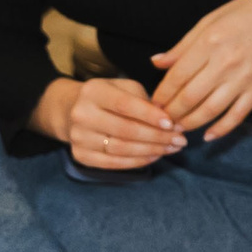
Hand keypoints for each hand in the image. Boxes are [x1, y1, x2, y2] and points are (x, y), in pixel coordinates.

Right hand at [32, 74, 183, 169]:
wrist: (72, 110)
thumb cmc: (108, 97)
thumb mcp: (123, 87)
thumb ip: (144, 100)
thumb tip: (169, 120)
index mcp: (93, 91)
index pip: (124, 105)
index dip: (150, 116)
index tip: (172, 123)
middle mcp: (81, 114)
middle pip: (125, 130)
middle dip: (157, 136)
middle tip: (180, 139)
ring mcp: (78, 137)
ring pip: (121, 149)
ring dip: (152, 151)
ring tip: (172, 148)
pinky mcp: (80, 156)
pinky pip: (114, 163)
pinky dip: (138, 162)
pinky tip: (155, 156)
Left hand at [151, 0, 251, 138]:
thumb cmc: (244, 14)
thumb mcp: (209, 21)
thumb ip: (182, 46)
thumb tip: (157, 63)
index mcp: (209, 43)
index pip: (177, 76)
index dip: (162, 93)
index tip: (154, 102)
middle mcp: (225, 63)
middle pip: (190, 97)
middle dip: (172, 112)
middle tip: (162, 119)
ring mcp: (243, 79)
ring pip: (210, 110)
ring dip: (190, 123)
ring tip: (179, 127)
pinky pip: (237, 115)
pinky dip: (221, 129)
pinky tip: (207, 135)